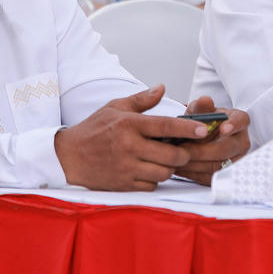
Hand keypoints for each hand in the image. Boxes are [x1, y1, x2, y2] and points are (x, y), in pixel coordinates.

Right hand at [54, 85, 215, 191]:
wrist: (69, 157)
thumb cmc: (94, 129)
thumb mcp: (115, 107)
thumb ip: (141, 100)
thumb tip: (162, 87)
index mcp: (129, 124)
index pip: (166, 126)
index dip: (188, 129)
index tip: (202, 130)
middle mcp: (129, 146)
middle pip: (171, 156)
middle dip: (183, 154)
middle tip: (183, 150)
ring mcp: (126, 168)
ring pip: (164, 173)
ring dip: (169, 168)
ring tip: (164, 160)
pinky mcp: (124, 184)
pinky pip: (151, 185)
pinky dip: (154, 179)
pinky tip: (149, 171)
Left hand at [173, 95, 251, 185]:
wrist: (203, 138)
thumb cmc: (204, 122)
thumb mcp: (200, 111)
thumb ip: (201, 106)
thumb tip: (204, 100)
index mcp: (239, 121)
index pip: (241, 121)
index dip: (233, 125)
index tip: (224, 128)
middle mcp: (241, 141)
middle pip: (225, 149)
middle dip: (202, 150)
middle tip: (184, 149)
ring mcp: (236, 159)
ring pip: (217, 166)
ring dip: (195, 163)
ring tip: (177, 158)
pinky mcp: (225, 174)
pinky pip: (211, 177)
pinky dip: (194, 173)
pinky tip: (180, 167)